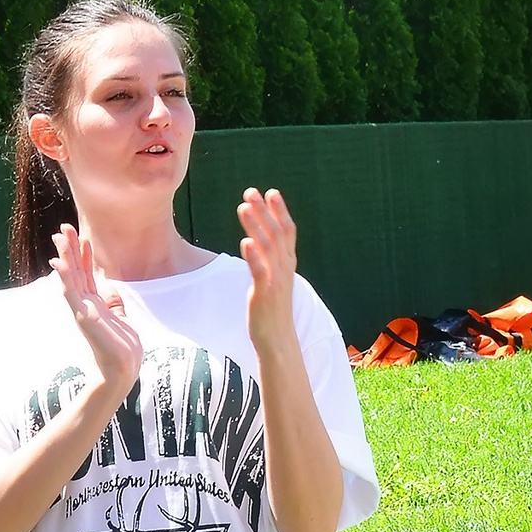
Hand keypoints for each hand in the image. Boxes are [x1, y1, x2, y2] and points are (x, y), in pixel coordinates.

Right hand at [52, 223, 142, 398]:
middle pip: (76, 271)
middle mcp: (85, 304)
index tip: (81, 236)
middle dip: (70, 249)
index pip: (87, 274)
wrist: (123, 370)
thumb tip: (110, 290)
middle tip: (63, 228)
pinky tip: (59, 263)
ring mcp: (82, 310)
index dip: (84, 254)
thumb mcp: (122, 319)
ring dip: (65, 257)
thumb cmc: (123, 349)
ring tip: (59, 238)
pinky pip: (71, 293)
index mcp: (94, 304)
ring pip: (70, 278)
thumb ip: (114, 304)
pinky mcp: (83, 317)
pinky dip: (65, 277)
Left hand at [236, 188, 300, 355]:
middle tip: (251, 191)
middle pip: (276, 233)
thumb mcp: (275, 279)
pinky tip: (245, 242)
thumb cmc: (273, 309)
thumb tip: (260, 242)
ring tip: (243, 207)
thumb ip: (271, 260)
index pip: (287, 231)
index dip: (280, 211)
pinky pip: (259, 271)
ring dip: (255, 226)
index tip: (271, 192)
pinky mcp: (265, 293)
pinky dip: (254, 255)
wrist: (278, 340)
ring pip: (267, 247)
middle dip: (264, 211)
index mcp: (287, 263)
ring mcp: (276, 280)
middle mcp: (284, 268)